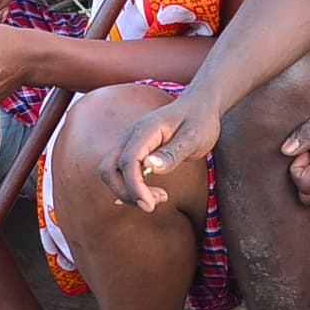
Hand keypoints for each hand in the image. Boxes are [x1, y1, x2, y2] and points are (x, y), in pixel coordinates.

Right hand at [116, 93, 220, 213]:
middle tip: (152, 204)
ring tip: (160, 196)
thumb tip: (149, 167)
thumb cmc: (200, 120)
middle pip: (109, 169)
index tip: (150, 204)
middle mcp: (131, 135)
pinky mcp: (134, 150)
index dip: (134, 186)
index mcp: (146, 130)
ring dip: (128, 191)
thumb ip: (172, 153)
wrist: (199, 104)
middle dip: (125, 192)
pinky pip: (121, 171)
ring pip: (112, 172)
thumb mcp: (194, 137)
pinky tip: (149, 194)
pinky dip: (131, 186)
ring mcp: (130, 142)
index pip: (127, 161)